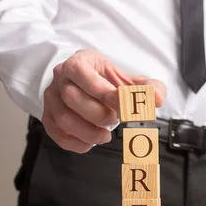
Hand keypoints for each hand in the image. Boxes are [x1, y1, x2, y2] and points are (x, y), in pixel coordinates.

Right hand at [42, 49, 166, 152]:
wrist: (90, 86)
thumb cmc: (110, 83)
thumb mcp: (131, 81)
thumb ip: (148, 87)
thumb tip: (157, 98)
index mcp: (80, 62)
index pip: (84, 74)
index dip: (104, 93)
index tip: (123, 106)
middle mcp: (61, 78)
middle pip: (72, 98)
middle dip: (98, 114)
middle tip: (114, 119)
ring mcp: (51, 97)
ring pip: (63, 118)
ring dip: (88, 132)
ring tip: (105, 135)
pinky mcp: (48, 116)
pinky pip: (56, 133)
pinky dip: (76, 143)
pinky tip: (91, 143)